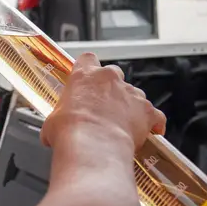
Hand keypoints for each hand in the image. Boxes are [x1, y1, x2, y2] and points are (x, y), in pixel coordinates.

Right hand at [41, 53, 165, 149]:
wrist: (93, 146)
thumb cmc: (71, 132)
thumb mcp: (52, 122)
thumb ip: (57, 119)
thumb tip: (51, 133)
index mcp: (84, 76)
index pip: (88, 59)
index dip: (88, 69)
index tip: (86, 80)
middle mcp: (110, 79)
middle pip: (114, 74)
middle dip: (111, 89)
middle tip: (102, 107)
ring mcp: (131, 94)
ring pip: (135, 94)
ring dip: (130, 106)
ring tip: (122, 125)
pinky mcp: (147, 111)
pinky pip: (155, 115)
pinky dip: (153, 123)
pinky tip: (149, 132)